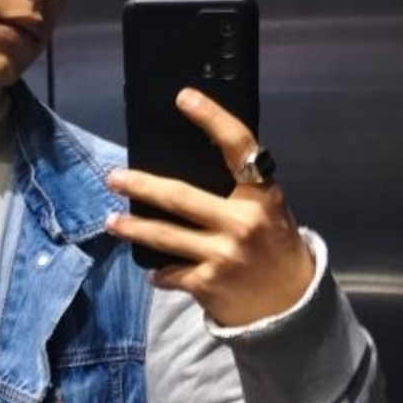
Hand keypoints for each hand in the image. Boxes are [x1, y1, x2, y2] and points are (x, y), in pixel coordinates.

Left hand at [105, 88, 313, 326]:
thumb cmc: (275, 247)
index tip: (184, 98)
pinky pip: (170, 272)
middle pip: (179, 197)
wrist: (291, 304)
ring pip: (164, 236)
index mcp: (261, 195)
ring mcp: (223, 254)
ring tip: (111, 222)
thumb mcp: (268, 211)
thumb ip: (239, 191)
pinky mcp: (208, 283)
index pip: (238, 147)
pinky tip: (153, 271)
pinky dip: (160, 272)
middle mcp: (242, 222)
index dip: (212, 118)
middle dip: (140, 186)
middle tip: (113, 177)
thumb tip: (188, 166)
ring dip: (132, 228)